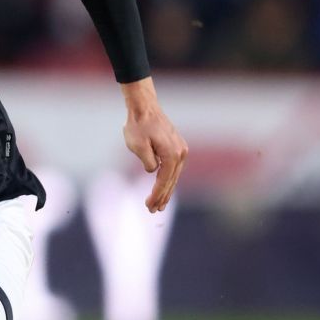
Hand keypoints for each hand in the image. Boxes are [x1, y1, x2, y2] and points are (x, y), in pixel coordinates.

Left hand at [119, 78, 187, 212]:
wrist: (145, 108)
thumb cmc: (138, 126)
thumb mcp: (138, 146)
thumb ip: (147, 162)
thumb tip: (153, 172)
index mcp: (172, 155)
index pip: (164, 181)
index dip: (156, 195)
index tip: (148, 206)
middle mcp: (181, 153)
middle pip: (171, 181)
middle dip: (161, 197)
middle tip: (152, 211)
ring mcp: (181, 150)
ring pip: (174, 176)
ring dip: (166, 191)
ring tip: (159, 205)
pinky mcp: (178, 147)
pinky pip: (174, 169)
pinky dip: (168, 179)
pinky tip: (164, 188)